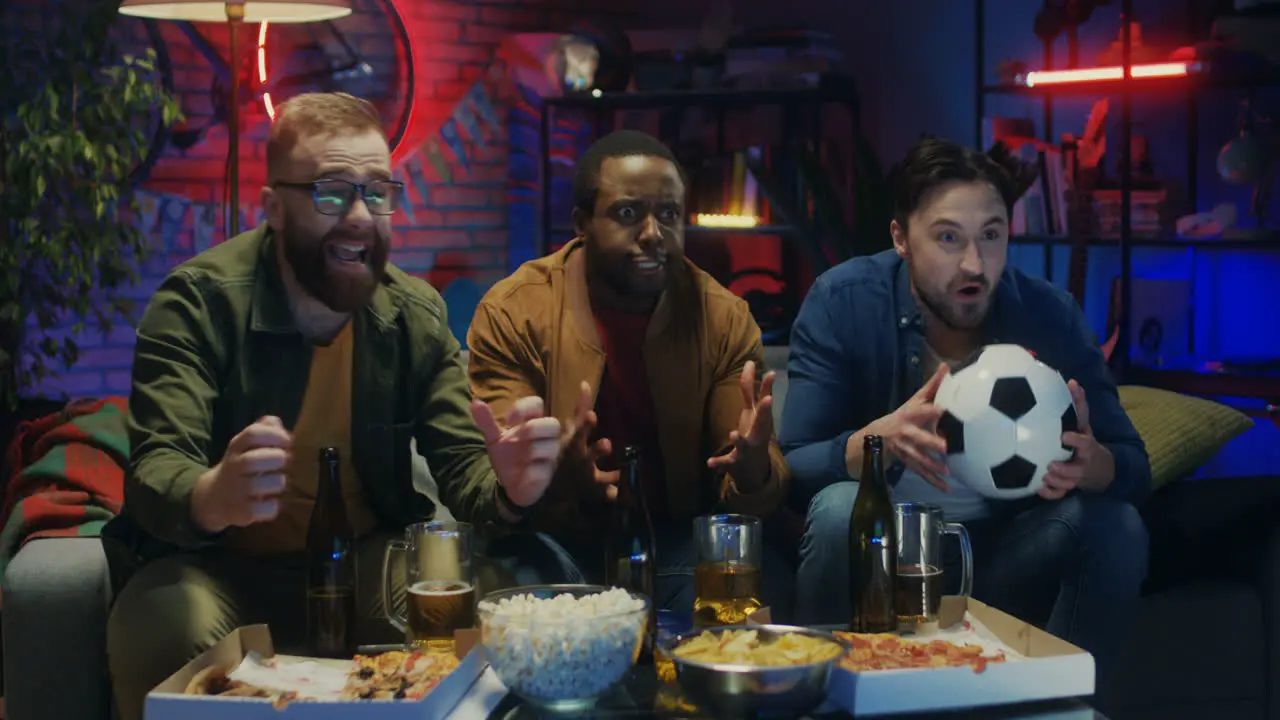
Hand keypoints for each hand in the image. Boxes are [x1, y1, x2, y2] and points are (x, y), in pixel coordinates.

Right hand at [191, 416, 291, 532]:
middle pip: (252, 460)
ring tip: (279, 481)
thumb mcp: (248, 445)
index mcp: (236, 447)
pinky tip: (272, 501)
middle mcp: (232, 467)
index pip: (252, 434)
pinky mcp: (240, 512)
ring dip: (277, 481)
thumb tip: (277, 424)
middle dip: (276, 458)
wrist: (214, 497)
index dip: (274, 435)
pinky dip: (273, 506)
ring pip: (258, 485)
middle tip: (285, 461)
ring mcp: (235, 491)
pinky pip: (261, 509)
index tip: (288, 442)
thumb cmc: (242, 466)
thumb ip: (265, 430)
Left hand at [471, 396, 562, 509]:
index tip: (509, 420)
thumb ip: (486, 422)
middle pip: (553, 424)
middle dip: (534, 428)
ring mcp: (548, 456)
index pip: (537, 404)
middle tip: (514, 439)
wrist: (508, 483)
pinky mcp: (546, 475)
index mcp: (532, 422)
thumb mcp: (494, 438)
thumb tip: (475, 403)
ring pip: (552, 447)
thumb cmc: (506, 454)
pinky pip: (544, 471)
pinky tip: (521, 475)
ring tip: (518, 459)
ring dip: (533, 450)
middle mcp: (544, 437)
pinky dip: (531, 473)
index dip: (524, 408)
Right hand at [559, 381, 619, 501]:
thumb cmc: (561, 450)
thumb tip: (586, 382)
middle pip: (589, 454)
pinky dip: (615, 494)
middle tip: (606, 444)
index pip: (578, 431)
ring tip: (621, 474)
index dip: (585, 424)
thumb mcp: (567, 429)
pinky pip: (607, 494)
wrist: (547, 484)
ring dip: (611, 475)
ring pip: (600, 477)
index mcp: (572, 443)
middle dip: (598, 449)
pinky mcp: (593, 491)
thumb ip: (580, 408)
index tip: (592, 415)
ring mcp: (587, 476)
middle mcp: (580, 459)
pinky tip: (625, 494)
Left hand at [707, 360, 774, 490]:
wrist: (755, 469)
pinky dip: (718, 462)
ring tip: (732, 433)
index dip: (767, 387)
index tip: (772, 373)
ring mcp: (746, 449)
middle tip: (768, 400)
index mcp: (760, 422)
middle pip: (761, 422)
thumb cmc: (756, 435)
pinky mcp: (734, 462)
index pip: (764, 403)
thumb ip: (759, 392)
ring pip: (743, 444)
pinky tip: (709, 462)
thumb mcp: (758, 415)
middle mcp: (757, 434)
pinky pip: (725, 462)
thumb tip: (764, 368)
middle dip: (765, 411)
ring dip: (738, 439)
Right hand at [854, 364, 949, 490]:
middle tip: (945, 447)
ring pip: (918, 458)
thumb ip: (933, 385)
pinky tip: (946, 487)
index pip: (922, 411)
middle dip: (930, 442)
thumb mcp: (915, 399)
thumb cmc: (904, 415)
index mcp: (910, 415)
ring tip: (947, 472)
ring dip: (932, 466)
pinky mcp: (907, 462)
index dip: (932, 410)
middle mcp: (906, 432)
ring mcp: (905, 449)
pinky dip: (933, 481)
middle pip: (918, 437)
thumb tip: (947, 365)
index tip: (946, 410)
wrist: (875, 437)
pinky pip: (920, 472)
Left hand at [1041, 380, 1113, 498]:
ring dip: (1056, 483)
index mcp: (1087, 446)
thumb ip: (1079, 405)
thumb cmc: (1085, 441)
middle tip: (1050, 465)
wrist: (1100, 467)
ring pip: (1068, 484)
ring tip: (1043, 478)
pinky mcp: (1070, 487)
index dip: (1076, 441)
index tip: (1063, 436)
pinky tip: (1037, 489)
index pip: (1085, 444)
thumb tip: (1072, 381)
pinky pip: (1060, 495)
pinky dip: (1050, 494)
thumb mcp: (1085, 424)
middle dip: (1065, 470)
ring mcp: (1077, 477)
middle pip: (1077, 470)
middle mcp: (1083, 463)